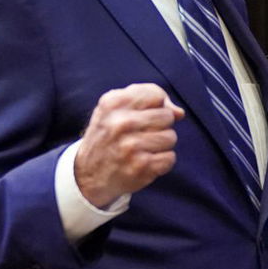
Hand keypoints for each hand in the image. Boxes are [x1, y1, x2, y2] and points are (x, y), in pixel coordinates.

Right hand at [74, 84, 184, 206]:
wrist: (88, 174)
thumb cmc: (108, 135)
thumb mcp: (116, 109)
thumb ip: (147, 100)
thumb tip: (180, 113)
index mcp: (114, 103)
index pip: (156, 94)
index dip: (156, 105)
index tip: (144, 115)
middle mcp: (121, 123)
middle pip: (167, 116)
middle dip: (160, 125)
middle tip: (143, 134)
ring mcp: (131, 146)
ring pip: (171, 137)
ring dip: (162, 145)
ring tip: (144, 149)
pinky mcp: (141, 167)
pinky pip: (170, 158)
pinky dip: (162, 162)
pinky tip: (146, 162)